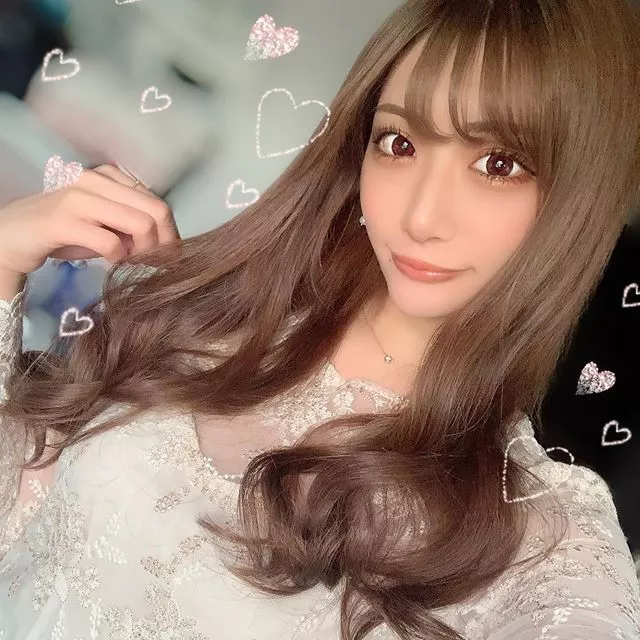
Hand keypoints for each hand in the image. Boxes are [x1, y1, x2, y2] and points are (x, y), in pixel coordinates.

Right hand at [0, 164, 180, 275]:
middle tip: (160, 265)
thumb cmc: (62, 235)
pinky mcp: (63, 222)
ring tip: (137, 264)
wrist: (10, 237)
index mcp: (109, 177)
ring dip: (146, 252)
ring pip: (140, 223)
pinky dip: (121, 259)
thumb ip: (132, 227)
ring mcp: (80, 199)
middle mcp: (96, 181)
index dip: (170, 233)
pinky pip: (110, 242)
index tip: (169, 256)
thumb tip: (163, 243)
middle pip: (156, 210)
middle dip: (165, 243)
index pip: (158, 202)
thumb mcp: (104, 226)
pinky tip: (115, 264)